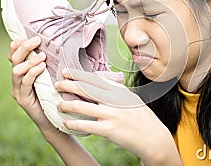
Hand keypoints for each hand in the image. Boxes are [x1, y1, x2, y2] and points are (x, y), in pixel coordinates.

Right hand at [7, 37, 59, 135]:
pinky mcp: (23, 100)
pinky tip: (42, 67)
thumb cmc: (55, 95)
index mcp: (22, 73)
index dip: (16, 45)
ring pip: (16, 70)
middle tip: (36, 40)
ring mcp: (18, 90)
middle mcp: (17, 81)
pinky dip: (32, 73)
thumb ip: (49, 64)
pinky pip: (25, 83)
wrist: (54, 119)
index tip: (25, 35)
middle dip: (24, 48)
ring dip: (29, 61)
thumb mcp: (52, 76)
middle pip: (14, 60)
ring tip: (42, 56)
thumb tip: (56, 46)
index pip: (13, 56)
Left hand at [56, 69, 180, 164]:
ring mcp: (111, 115)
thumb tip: (101, 84)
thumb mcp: (130, 99)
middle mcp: (114, 100)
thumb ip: (116, 92)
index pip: (94, 79)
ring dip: (67, 105)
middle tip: (57, 84)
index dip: (78, 74)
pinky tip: (66, 122)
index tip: (66, 72)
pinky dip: (74, 123)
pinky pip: (86, 125)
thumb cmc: (142, 118)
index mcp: (119, 91)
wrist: (153, 137)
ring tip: (58, 105)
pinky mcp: (108, 130)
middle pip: (86, 89)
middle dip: (69, 85)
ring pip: (82, 106)